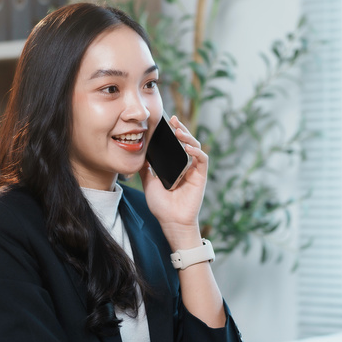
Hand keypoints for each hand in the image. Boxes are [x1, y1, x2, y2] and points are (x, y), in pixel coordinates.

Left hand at [139, 115, 208, 247]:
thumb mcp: (148, 183)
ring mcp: (194, 170)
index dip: (171, 132)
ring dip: (188, 137)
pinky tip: (188, 146)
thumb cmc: (161, 206)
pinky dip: (197, 151)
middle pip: (186, 142)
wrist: (171, 221)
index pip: (174, 144)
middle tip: (173, 120)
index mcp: (174, 166)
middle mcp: (185, 166)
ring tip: (179, 131)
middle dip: (181, 129)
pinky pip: (202, 160)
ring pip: (195, 147)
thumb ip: (146, 169)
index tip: (164, 122)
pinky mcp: (201, 176)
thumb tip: (139, 155)